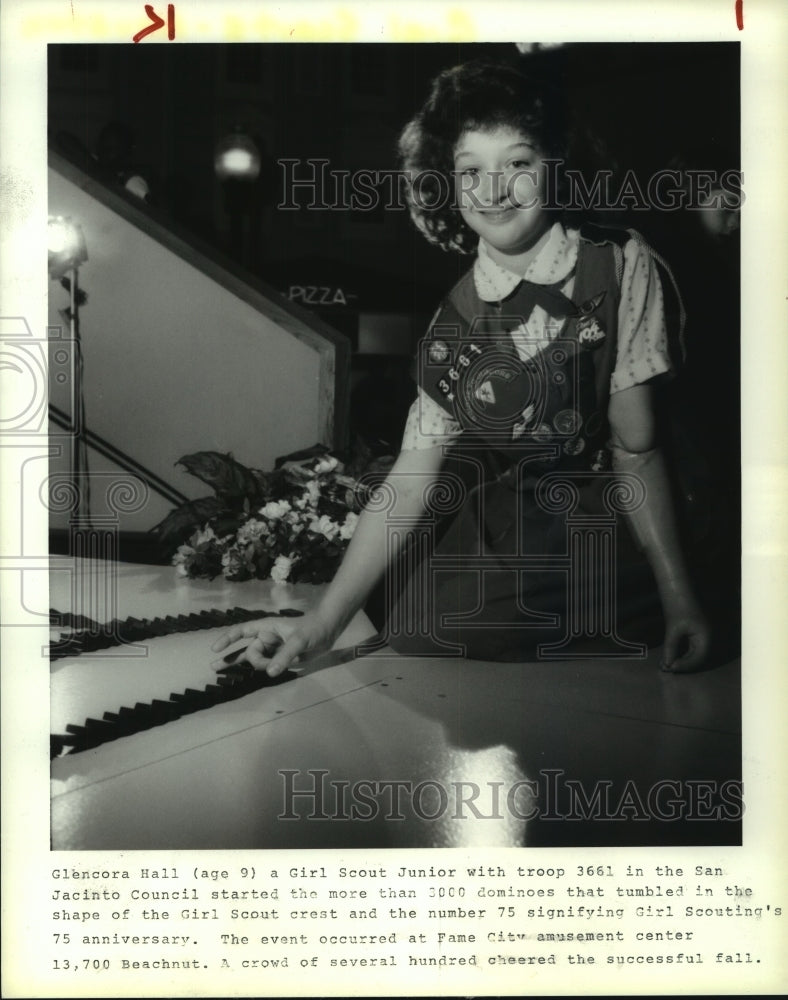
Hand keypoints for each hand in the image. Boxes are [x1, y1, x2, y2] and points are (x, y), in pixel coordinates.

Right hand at [210, 612, 334, 676]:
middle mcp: (267, 638)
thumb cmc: (312, 629)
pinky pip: (266, 665)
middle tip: (214, 667)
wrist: (328, 631)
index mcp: (267, 628)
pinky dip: (260, 669)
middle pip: (248, 650)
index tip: (215, 648)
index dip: (227, 639)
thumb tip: (270, 672)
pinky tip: (248, 674)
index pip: (242, 631)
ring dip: (241, 664)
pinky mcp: (281, 658)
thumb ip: (285, 656)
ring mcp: (273, 649)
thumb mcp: (299, 640)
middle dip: (234, 658)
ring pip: (254, 658)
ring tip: (220, 671)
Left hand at [660, 601, 711, 672]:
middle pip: (696, 658)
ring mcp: (700, 635)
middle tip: (665, 669)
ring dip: (679, 659)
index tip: (670, 669)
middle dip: (681, 664)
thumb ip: (671, 648)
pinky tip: (668, 656)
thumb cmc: (677, 605)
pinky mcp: (693, 632)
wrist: (677, 587)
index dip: (684, 666)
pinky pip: (688, 647)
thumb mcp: (672, 629)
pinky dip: (679, 652)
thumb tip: (668, 665)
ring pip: (692, 653)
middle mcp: (706, 638)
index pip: (698, 659)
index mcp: (706, 637)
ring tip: (665, 665)